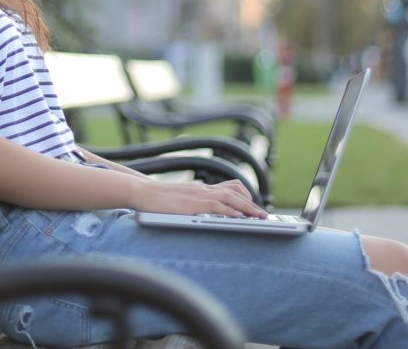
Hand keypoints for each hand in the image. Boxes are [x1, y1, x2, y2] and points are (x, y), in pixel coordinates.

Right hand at [136, 177, 266, 218]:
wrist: (142, 193)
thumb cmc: (157, 201)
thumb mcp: (180, 201)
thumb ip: (192, 204)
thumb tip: (202, 214)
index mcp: (201, 189)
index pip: (230, 188)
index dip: (245, 196)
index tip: (255, 207)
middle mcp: (204, 189)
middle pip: (235, 192)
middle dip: (252, 204)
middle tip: (264, 215)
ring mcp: (200, 195)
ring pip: (231, 197)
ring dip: (248, 207)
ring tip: (259, 217)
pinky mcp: (194, 203)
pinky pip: (218, 206)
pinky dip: (232, 211)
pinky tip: (240, 218)